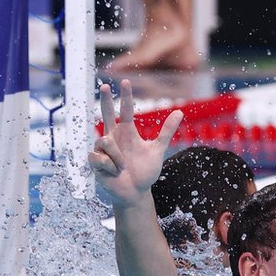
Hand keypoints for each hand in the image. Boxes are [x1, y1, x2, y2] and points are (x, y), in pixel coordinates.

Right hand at [89, 80, 182, 209]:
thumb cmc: (145, 171)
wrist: (136, 193)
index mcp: (127, 132)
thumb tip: (180, 111)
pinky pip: (100, 157)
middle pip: (106, 114)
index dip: (125, 97)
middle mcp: (114, 137)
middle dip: (105, 101)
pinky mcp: (95, 161)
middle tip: (104, 86)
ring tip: (123, 167)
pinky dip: (110, 166)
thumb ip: (166, 131)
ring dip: (117, 157)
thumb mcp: (157, 150)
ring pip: (105, 141)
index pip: (126, 110)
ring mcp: (103, 149)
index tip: (126, 82)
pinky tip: (114, 173)